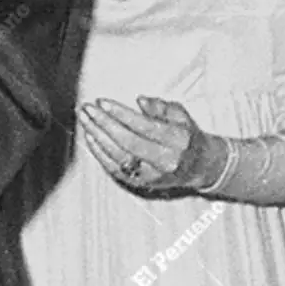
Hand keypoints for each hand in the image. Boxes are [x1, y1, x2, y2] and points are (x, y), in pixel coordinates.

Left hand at [79, 96, 223, 193]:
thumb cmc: (186, 135)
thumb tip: (139, 101)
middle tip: (87, 108)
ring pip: (119, 156)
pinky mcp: (142, 184)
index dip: (121, 114)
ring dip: (97, 136)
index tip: (102, 101)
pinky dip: (99, 152)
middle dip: (104, 124)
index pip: (145, 127)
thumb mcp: (180, 115)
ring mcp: (153, 176)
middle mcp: (166, 161)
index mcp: (179, 141)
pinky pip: (115, 169)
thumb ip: (160, 107)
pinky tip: (90, 136)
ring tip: (84, 118)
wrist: (200, 167)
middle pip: (129, 142)